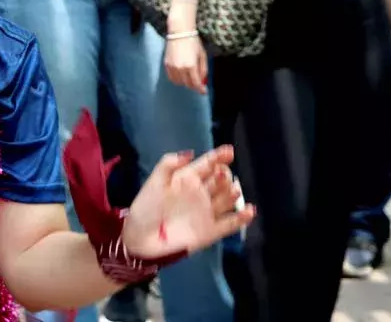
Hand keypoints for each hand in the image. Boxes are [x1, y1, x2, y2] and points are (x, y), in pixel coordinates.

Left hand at [122, 146, 254, 258]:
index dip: (218, 157)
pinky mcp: (211, 231)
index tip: (229, 151)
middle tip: (221, 175)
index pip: (206, 165)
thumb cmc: (146, 209)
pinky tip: (249, 210)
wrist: (141, 239)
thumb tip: (189, 153)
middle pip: (220, 181)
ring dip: (232, 194)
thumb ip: (168, 165)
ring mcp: (207, 212)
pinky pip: (230, 223)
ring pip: (227, 200)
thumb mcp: (154, 183)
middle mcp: (200, 194)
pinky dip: (241, 218)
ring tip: (233, 190)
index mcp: (187, 179)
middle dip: (224, 176)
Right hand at [165, 33, 208, 94]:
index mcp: (191, 66)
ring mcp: (172, 67)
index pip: (195, 84)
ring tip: (189, 77)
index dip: (200, 89)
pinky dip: (177, 79)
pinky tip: (181, 74)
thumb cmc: (193, 42)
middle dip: (194, 85)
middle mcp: (180, 68)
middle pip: (187, 84)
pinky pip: (171, 77)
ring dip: (185, 82)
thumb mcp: (202, 56)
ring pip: (178, 82)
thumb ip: (203, 70)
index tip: (203, 92)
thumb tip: (202, 82)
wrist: (180, 32)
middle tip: (198, 83)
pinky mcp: (166, 64)